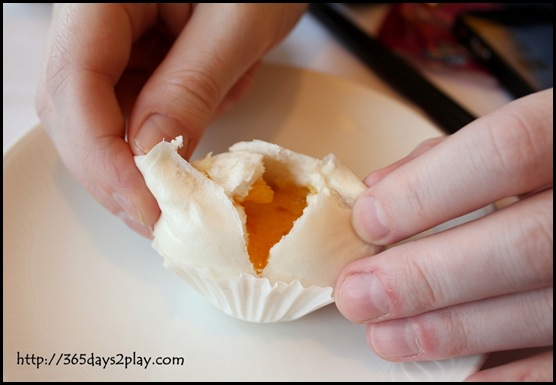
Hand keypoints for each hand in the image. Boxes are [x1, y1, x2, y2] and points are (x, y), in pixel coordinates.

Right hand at [36, 3, 306, 237]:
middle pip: (75, 112)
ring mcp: (114, 50)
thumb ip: (192, 84)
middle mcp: (94, 24)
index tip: (145, 203)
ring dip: (143, 163)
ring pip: (103, 124)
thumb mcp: (236, 24)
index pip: (74, 81)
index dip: (102, 154)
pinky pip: (135, 119)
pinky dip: (167, 143)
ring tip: (190, 178)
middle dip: (115, 172)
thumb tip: (151, 153)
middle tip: (159, 217)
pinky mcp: (137, 69)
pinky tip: (202, 132)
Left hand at [336, 88, 552, 380]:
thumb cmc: (545, 164)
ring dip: (452, 329)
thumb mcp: (512, 136)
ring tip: (388, 335)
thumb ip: (448, 157)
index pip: (505, 152)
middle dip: (426, 275)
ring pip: (542, 308)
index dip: (426, 191)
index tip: (367, 221)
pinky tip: (456, 378)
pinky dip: (507, 377)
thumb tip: (379, 190)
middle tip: (359, 293)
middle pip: (524, 244)